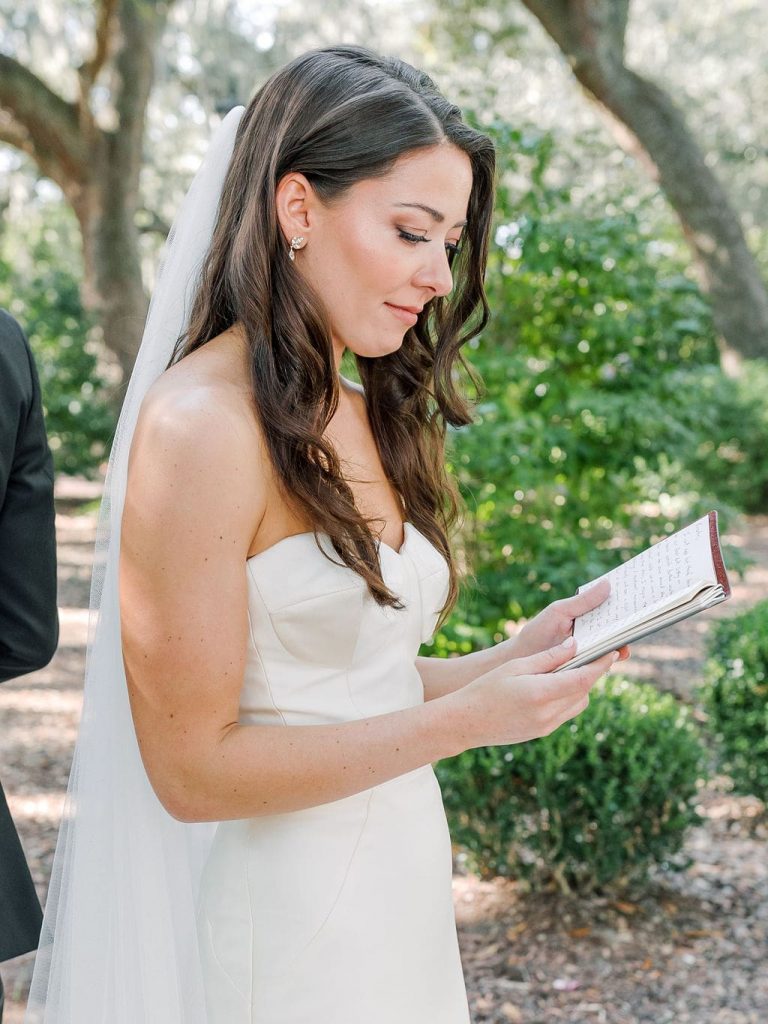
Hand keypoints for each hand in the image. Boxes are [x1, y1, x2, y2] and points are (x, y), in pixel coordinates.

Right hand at [448, 638, 619, 751]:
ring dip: (581, 686)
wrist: (465, 722)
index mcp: (541, 694)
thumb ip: (548, 657)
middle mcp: (548, 714)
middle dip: (592, 672)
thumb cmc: (485, 688)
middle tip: (594, 654)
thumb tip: (574, 646)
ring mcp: (546, 726)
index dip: (600, 665)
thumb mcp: (516, 667)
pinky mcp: (543, 732)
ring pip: (579, 703)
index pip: (583, 678)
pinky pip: (567, 712)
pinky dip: (569, 697)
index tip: (613, 652)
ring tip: (572, 668)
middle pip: (584, 691)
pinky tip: (556, 685)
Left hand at [509, 577, 629, 663]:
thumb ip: (583, 601)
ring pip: (617, 642)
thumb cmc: (538, 633)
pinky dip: (617, 654)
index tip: (641, 586)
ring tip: (637, 626)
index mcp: (587, 616)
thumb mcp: (560, 612)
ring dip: (628, 635)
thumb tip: (608, 584)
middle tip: (647, 606)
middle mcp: (594, 633)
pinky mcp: (592, 668)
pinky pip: (608, 660)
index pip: (611, 606)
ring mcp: (594, 651)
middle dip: (633, 615)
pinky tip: (622, 649)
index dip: (626, 598)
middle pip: (619, 624)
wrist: (522, 662)